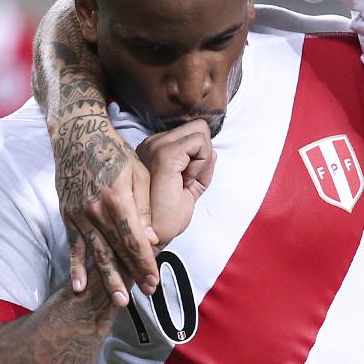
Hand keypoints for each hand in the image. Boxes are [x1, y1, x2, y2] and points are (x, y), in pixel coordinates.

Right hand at [52, 111, 157, 303]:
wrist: (78, 137)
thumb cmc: (114, 152)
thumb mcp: (139, 174)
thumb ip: (144, 208)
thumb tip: (150, 239)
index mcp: (118, 201)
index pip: (135, 241)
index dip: (145, 263)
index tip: (154, 280)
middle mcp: (96, 212)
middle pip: (117, 251)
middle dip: (132, 276)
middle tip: (144, 296)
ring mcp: (79, 215)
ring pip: (96, 253)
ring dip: (108, 278)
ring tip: (118, 301)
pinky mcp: (67, 215)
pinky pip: (73, 246)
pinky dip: (76, 267)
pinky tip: (80, 286)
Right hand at [135, 120, 215, 247]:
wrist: (155, 236)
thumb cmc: (167, 218)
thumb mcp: (189, 188)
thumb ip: (199, 168)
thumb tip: (213, 151)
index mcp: (153, 149)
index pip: (190, 132)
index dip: (198, 156)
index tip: (185, 181)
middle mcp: (151, 143)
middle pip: (197, 127)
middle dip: (203, 153)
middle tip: (188, 179)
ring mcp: (155, 146)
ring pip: (200, 130)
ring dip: (202, 158)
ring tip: (184, 181)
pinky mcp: (165, 154)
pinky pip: (199, 142)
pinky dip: (202, 162)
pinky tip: (186, 181)